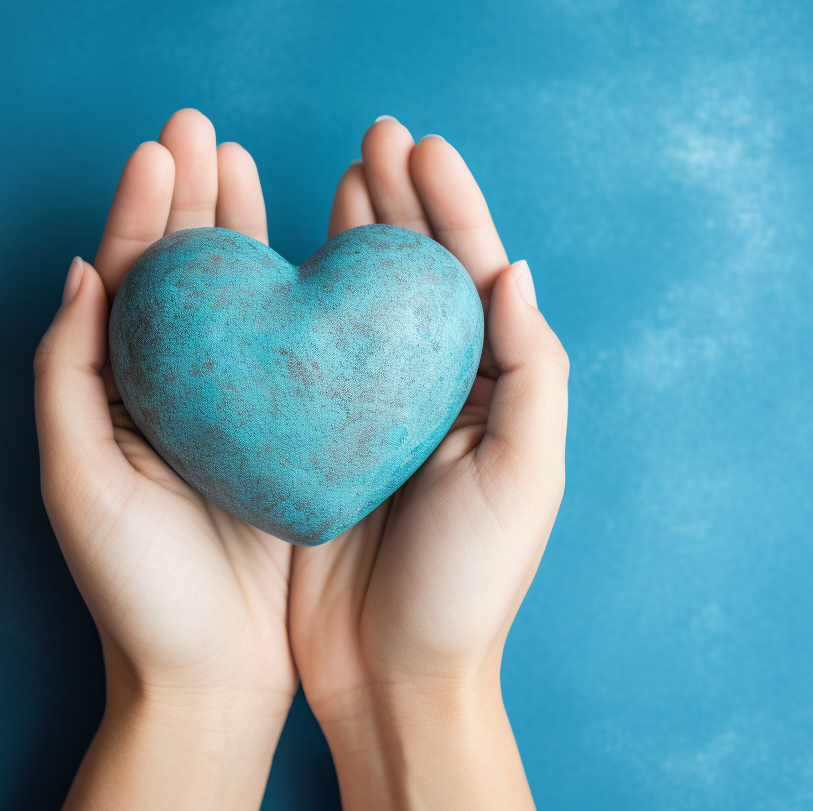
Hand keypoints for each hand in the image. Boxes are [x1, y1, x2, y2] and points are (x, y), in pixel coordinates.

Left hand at [34, 109, 294, 810]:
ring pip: (234, 300)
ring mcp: (229, 413)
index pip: (126, 281)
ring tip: (246, 161)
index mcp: (115, 396)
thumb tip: (80, 271)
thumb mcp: (77, 483)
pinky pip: (289, 350)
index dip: (140, 211)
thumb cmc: (134, 591)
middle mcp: (170, 394)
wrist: (210, 676)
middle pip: (179, 275)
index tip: (164, 148)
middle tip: (204, 128)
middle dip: (188, 197)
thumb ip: (67, 375)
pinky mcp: (283, 440)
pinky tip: (310, 252)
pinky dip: (295, 294)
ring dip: (236, 227)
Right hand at [288, 118, 569, 809]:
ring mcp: (373, 417)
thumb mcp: (524, 481)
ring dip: (354, 237)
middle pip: (417, 277)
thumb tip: (513, 270)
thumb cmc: (468, 587)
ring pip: (362, 305)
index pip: (472, 277)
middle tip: (375, 136)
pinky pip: (308, 358)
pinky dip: (301, 304)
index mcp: (492, 393)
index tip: (420, 146)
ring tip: (340, 174)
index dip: (450, 206)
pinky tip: (283, 265)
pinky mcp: (318, 445)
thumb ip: (530, 372)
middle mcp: (435, 395)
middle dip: (402, 202)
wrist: (393, 675)